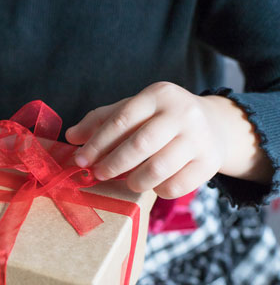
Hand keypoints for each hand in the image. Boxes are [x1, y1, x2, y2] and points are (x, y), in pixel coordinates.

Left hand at [65, 82, 229, 198]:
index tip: (80, 160)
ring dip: (134, 181)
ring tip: (126, 182)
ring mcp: (200, 137)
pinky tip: (152, 185)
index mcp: (158, 95)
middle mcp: (182, 113)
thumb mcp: (132, 110)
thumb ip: (100, 121)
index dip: (97, 143)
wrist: (214, 124)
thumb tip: (71, 137)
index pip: (120, 120)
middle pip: (139, 145)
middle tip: (98, 174)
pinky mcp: (210, 162)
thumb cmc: (160, 118)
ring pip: (159, 168)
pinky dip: (158, 190)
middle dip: (112, 164)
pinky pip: (177, 185)